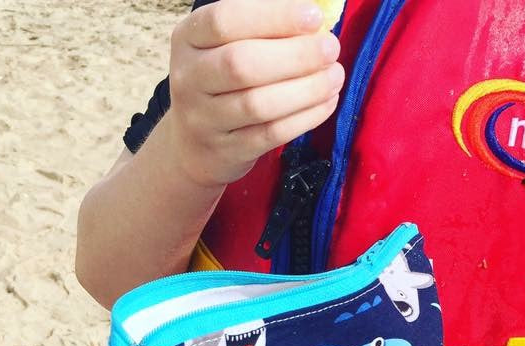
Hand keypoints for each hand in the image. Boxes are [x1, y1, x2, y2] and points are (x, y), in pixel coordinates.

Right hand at [167, 0, 344, 187]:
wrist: (192, 145)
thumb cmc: (221, 82)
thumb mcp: (226, 45)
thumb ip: (262, 26)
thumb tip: (316, 16)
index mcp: (188, 39)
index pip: (225, 20)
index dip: (273, 16)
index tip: (315, 17)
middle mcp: (189, 78)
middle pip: (241, 65)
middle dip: (295, 55)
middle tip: (331, 49)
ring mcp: (204, 119)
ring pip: (258, 104)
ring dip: (306, 89)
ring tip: (335, 76)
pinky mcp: (227, 151)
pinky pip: (270, 134)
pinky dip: (304, 118)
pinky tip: (327, 102)